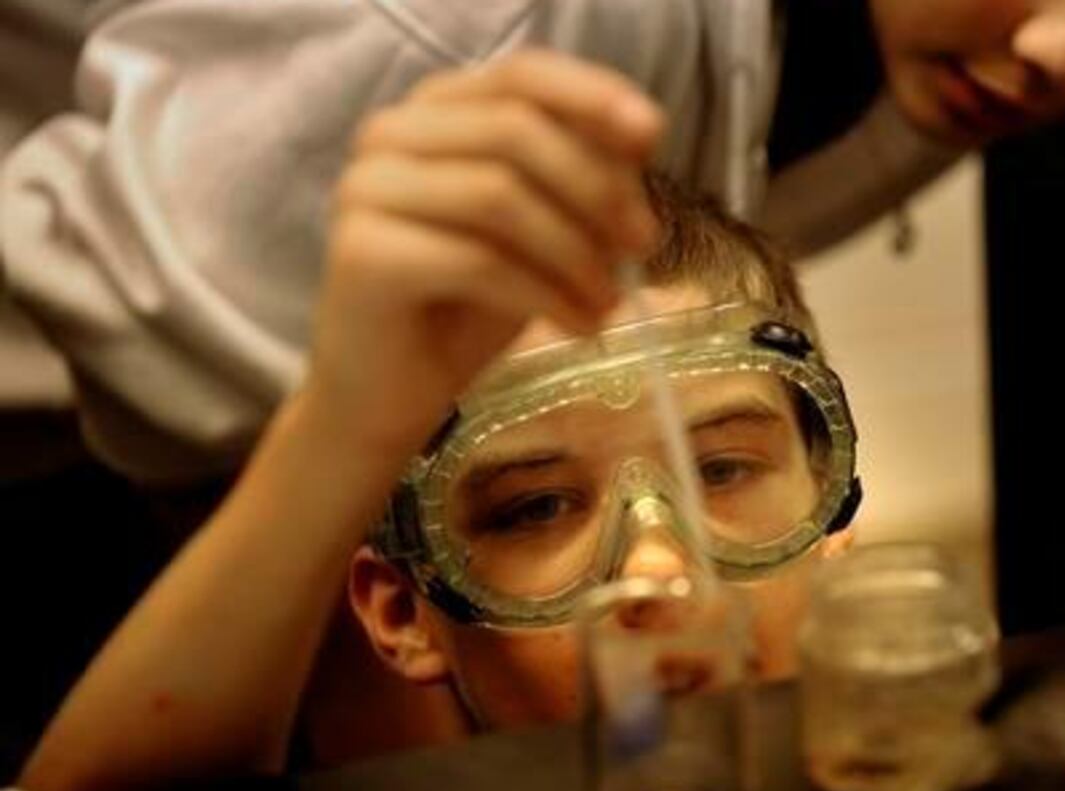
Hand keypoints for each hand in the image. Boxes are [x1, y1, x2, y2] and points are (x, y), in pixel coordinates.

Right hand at [305, 50, 663, 455]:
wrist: (394, 393)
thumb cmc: (471, 306)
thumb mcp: (544, 231)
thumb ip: (581, 178)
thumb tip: (642, 141)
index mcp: (436, 111)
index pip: (521, 74)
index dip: (591, 97)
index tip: (652, 136)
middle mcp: (390, 134)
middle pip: (515, 129)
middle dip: (595, 188)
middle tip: (642, 246)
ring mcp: (366, 189)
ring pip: (499, 195)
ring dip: (576, 253)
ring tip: (609, 304)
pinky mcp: (363, 253)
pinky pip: (478, 261)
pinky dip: (546, 296)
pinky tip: (580, 327)